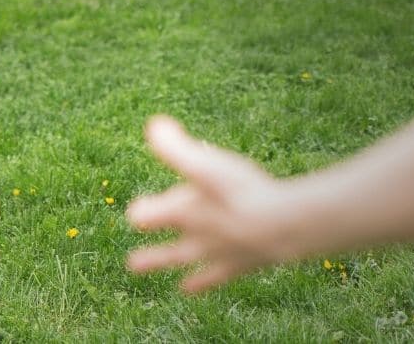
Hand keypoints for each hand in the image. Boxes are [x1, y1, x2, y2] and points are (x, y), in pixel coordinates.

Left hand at [126, 115, 292, 292]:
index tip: (139, 209)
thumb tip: (153, 125)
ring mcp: (215, 254)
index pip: (149, 214)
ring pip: (182, 261)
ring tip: (140, 271)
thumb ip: (176, 148)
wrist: (283, 227)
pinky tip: (189, 288)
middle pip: (165, 246)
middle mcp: (194, 237)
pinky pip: (214, 276)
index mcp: (182, 213)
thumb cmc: (242, 193)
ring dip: (161, 263)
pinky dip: (200, 281)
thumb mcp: (207, 164)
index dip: (143, 210)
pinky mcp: (238, 266)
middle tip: (131, 263)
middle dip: (150, 252)